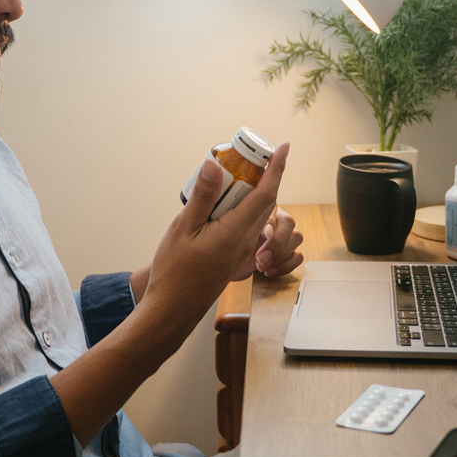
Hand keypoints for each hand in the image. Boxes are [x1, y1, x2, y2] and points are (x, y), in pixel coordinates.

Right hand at [139, 142, 289, 339]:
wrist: (173, 308)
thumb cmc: (175, 273)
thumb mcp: (183, 229)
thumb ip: (202, 197)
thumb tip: (213, 165)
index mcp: (235, 232)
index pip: (265, 194)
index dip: (276, 168)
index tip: (283, 147)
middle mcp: (245, 241)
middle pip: (265, 201)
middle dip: (264, 174)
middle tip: (249, 153)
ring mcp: (242, 250)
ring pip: (256, 213)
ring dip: (251, 191)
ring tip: (231, 173)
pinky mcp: (235, 255)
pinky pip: (246, 224)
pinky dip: (241, 207)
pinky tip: (221, 202)